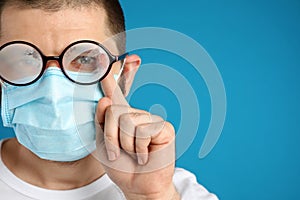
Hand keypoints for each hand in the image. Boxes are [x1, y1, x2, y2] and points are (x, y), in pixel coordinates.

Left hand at [93, 55, 179, 199]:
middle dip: (111, 137)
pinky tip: (145, 156)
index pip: (119, 93)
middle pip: (114, 110)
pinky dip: (139, 149)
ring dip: (125, 145)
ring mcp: (151, 120)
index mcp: (122, 118)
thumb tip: (106, 98)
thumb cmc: (122, 166)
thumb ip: (102, 121)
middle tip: (118, 153)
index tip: (117, 57)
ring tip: (133, 155)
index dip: (118, 75)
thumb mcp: (103, 144)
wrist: (137, 185)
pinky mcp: (164, 128)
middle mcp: (136, 115)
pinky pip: (142, 131)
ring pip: (126, 122)